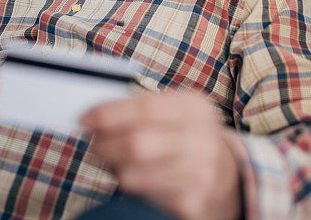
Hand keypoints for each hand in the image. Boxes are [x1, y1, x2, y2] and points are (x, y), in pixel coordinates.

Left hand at [81, 91, 241, 219]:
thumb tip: (93, 117)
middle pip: (137, 143)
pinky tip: (133, 178)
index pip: (144, 107)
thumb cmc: (187, 139)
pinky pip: (143, 196)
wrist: (226, 178)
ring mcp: (199, 174)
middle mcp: (201, 140)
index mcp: (195, 108)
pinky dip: (130, 187)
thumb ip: (138, 110)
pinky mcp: (190, 203)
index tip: (84, 119)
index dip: (108, 113)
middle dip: (104, 144)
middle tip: (92, 144)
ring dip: (113, 168)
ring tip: (111, 161)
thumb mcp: (175, 113)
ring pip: (134, 174)